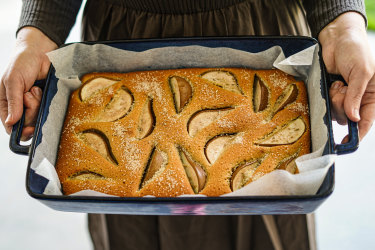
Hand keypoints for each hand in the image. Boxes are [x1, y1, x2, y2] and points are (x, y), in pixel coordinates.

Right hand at [0, 27, 56, 139]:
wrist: (39, 53)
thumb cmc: (21, 64)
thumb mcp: (13, 81)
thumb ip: (13, 102)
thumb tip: (11, 122)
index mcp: (6, 104)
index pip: (11, 126)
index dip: (20, 131)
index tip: (29, 129)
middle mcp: (19, 107)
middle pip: (27, 123)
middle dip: (30, 109)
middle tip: (29, 94)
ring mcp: (33, 105)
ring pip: (38, 116)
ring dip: (37, 103)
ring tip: (35, 89)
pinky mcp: (45, 101)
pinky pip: (47, 109)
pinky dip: (44, 100)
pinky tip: (41, 90)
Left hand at [319, 12, 374, 141]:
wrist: (336, 39)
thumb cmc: (356, 51)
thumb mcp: (361, 73)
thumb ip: (356, 96)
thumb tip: (353, 118)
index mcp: (373, 96)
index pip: (367, 120)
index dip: (359, 134)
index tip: (347, 143)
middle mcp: (359, 99)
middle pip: (348, 118)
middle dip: (342, 107)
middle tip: (342, 90)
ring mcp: (344, 97)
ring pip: (335, 113)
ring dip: (334, 100)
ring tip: (338, 84)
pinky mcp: (331, 93)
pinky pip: (326, 104)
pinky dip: (328, 95)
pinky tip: (332, 83)